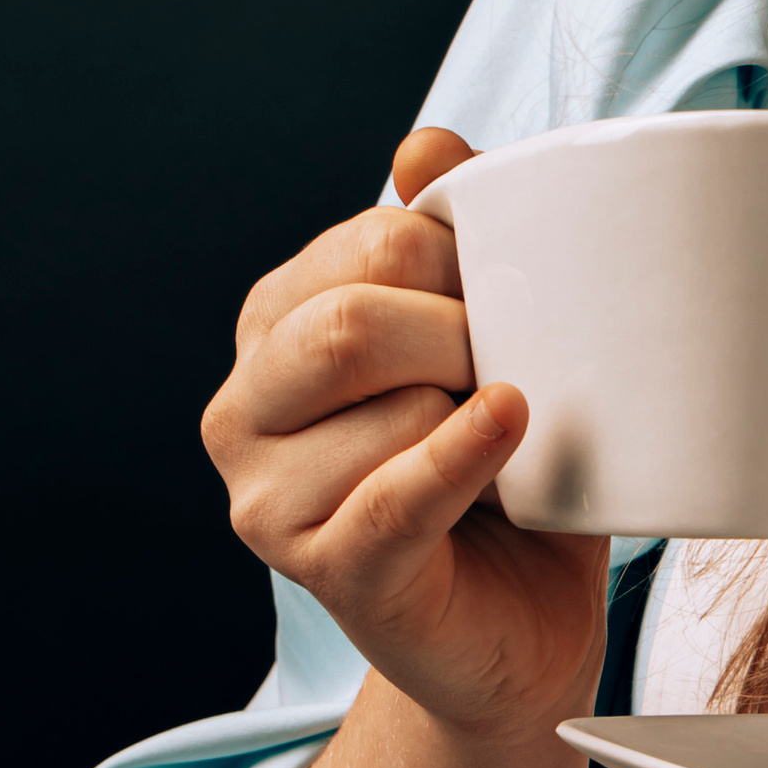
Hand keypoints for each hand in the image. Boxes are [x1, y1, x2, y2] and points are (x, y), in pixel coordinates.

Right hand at [203, 125, 608, 741]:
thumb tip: (423, 145)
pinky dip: (462, 458)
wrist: (521, 623)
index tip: (512, 295)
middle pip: (354, 323)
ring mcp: (268, 500)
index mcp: (277, 325)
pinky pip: (395, 498)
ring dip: (477, 414)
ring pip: (390, 410)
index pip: (373, 242)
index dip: (468, 258)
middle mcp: (246, 407)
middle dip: (464, 332)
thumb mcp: (487, 336)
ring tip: (503, 445)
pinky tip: (506, 428)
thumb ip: (451, 232)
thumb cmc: (502, 465)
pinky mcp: (327, 573)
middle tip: (518, 366)